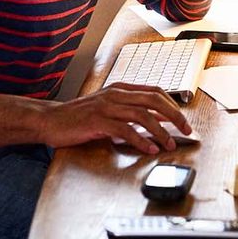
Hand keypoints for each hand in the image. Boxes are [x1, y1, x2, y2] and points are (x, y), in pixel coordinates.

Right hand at [39, 83, 191, 153]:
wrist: (51, 120)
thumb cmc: (79, 117)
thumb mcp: (108, 109)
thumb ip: (129, 111)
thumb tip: (156, 120)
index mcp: (120, 89)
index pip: (155, 92)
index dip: (173, 105)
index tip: (184, 121)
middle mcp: (115, 94)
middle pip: (154, 100)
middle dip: (174, 116)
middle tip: (186, 131)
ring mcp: (106, 106)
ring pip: (142, 115)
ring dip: (160, 131)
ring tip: (169, 145)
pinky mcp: (97, 121)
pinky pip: (125, 130)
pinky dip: (140, 140)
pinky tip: (149, 149)